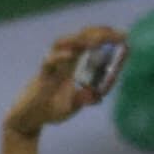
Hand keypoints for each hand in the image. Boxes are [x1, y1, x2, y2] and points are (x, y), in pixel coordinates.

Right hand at [7, 26, 126, 137]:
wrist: (28, 119)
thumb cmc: (51, 110)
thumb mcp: (72, 106)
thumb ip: (84, 99)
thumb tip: (98, 96)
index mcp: (73, 66)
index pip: (91, 45)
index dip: (106, 39)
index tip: (124, 36)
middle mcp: (63, 62)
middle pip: (80, 38)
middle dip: (98, 33)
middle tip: (117, 34)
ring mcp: (52, 67)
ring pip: (64, 43)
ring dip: (80, 39)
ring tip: (98, 38)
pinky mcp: (42, 76)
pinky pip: (49, 62)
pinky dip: (59, 56)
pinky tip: (71, 54)